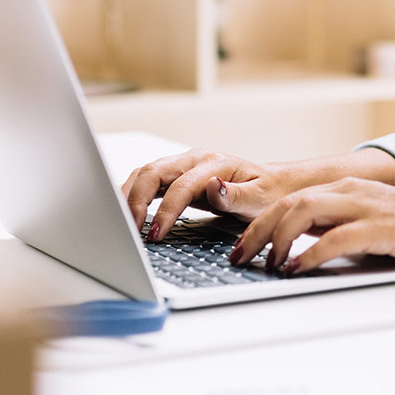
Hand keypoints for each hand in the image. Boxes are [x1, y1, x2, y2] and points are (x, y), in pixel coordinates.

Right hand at [121, 148, 304, 242]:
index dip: (165, 211)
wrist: (273, 184)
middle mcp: (195, 159)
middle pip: (153, 172)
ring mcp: (184, 165)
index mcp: (215, 164)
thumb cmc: (268, 193)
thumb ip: (235, 196)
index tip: (155, 235)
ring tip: (120, 224)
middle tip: (128, 230)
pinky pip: (148, 181)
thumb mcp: (259, 199)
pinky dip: (133, 194)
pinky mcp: (177, 176)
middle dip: (135, 200)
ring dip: (128, 196)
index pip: (181, 186)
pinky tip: (125, 213)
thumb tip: (213, 187)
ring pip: (145, 173)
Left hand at [228, 179, 394, 272]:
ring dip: (278, 239)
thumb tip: (298, 249)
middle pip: (288, 202)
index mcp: (344, 188)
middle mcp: (350, 191)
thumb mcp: (367, 222)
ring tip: (267, 264)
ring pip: (305, 210)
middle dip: (256, 232)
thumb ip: (335, 228)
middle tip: (239, 258)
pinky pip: (337, 236)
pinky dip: (312, 253)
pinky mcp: (382, 227)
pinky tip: (298, 268)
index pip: (288, 199)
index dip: (258, 223)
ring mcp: (366, 206)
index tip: (240, 248)